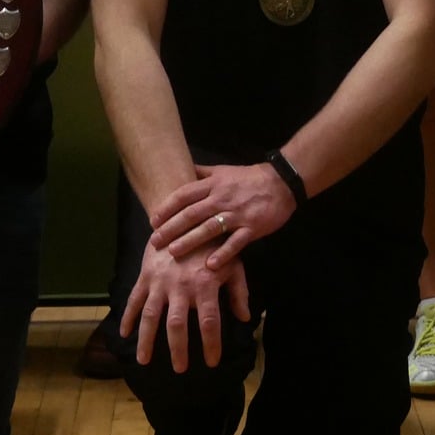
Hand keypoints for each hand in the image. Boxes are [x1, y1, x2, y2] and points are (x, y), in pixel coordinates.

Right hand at [120, 243, 250, 372]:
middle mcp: (181, 286)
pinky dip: (128, 316)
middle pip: (177, 325)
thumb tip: (246, 318)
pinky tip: (124, 334)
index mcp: (205, 284)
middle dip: (178, 349)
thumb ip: (239, 291)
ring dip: (147, 340)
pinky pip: (134, 299)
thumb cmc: (213, 242)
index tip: (211, 362)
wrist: (184, 214)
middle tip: (180, 369)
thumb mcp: (233, 263)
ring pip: (151, 316)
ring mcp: (160, 281)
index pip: (209, 322)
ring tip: (144, 361)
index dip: (211, 345)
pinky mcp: (146, 275)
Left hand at [148, 163, 294, 268]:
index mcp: (213, 185)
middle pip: (192, 213)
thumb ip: (201, 173)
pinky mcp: (252, 227)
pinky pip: (235, 242)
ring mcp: (237, 214)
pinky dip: (223, 253)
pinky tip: (210, 265)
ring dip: (190, 241)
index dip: (167, 207)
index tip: (153, 220)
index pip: (184, 195)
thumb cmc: (248, 178)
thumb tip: (181, 169)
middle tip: (155, 241)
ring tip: (173, 252)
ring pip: (209, 228)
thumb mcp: (222, 170)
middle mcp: (222, 199)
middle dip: (171, 228)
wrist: (281, 182)